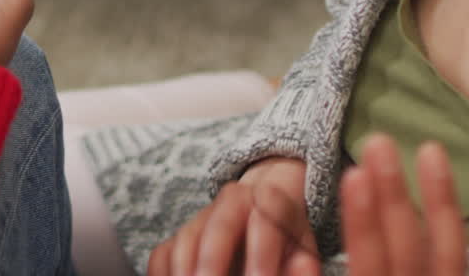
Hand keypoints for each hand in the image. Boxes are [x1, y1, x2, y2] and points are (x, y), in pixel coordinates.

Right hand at [147, 156, 315, 275]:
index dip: (263, 259)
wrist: (262, 213)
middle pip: (217, 230)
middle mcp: (231, 201)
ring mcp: (200, 218)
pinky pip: (162, 256)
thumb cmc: (286, 242)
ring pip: (185, 243)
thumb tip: (306, 273)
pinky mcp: (177, 237)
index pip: (264, 228)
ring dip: (185, 273)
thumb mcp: (303, 250)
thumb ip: (303, 266)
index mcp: (269, 200)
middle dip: (214, 265)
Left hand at [287, 134, 465, 275]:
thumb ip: (405, 255)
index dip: (442, 203)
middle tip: (377, 141)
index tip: (430, 147)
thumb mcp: (401, 274)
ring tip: (352, 174)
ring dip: (364, 226)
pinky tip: (301, 257)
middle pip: (408, 255)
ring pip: (371, 272)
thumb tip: (389, 196)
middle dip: (395, 199)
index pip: (448, 252)